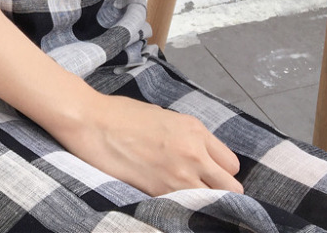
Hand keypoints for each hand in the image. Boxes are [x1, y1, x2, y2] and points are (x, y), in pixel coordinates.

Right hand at [52, 94, 243, 195]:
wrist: (93, 122)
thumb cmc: (122, 115)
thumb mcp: (163, 117)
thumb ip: (186, 137)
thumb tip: (198, 155)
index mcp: (194, 130)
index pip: (231, 164)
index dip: (220, 171)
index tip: (209, 175)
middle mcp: (194, 153)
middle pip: (232, 188)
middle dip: (221, 191)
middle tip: (202, 190)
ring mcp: (179, 175)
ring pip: (216, 203)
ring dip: (206, 203)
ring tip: (188, 199)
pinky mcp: (161, 192)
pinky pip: (188, 209)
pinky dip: (185, 210)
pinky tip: (174, 204)